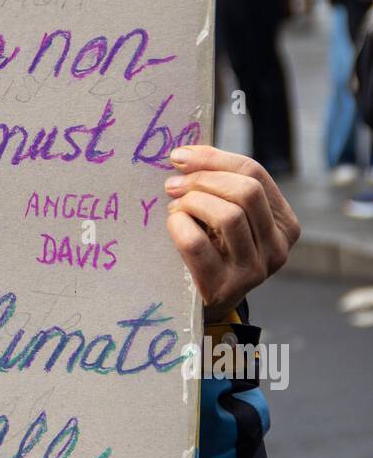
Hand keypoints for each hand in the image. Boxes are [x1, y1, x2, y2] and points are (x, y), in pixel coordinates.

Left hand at [164, 145, 300, 321]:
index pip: (255, 173)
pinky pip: (196, 243)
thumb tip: (185, 154)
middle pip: (246, 191)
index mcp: (284, 223)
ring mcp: (255, 271)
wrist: (203, 304)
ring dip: (192, 202)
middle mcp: (278, 247)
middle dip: (203, 179)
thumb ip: (220, 185)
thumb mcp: (227, 216)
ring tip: (175, 207)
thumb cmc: (213, 249)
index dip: (214, 158)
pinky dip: (178, 225)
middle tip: (172, 184)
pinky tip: (172, 225)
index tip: (179, 156)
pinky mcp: (225, 288)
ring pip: (228, 215)